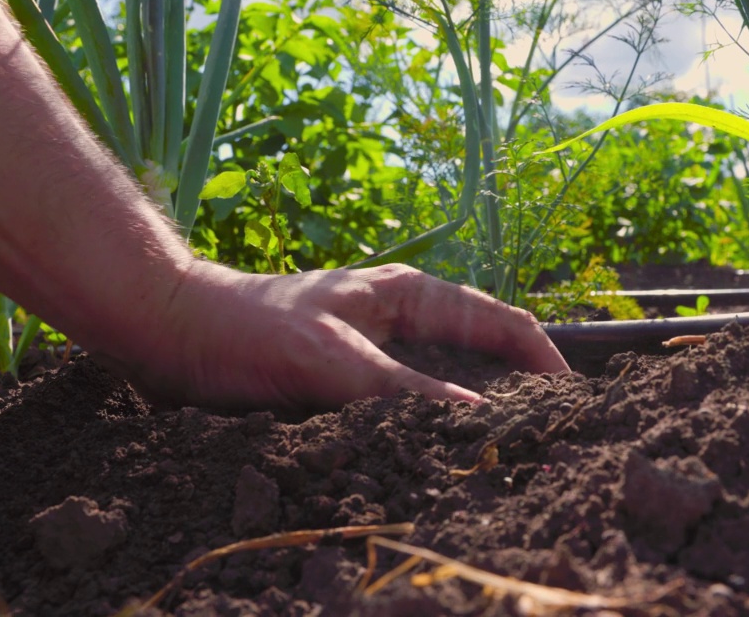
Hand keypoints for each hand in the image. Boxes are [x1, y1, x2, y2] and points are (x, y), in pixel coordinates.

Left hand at [120, 262, 569, 411]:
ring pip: (451, 380)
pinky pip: (412, 402)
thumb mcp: (331, 360)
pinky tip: (441, 453)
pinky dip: (436, 423)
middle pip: (485, 350)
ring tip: (510, 451)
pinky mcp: (353, 377)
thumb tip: (476, 414)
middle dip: (523, 387)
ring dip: (481, 409)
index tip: (573, 402)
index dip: (543, 358)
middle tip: (551, 435)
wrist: (176, 333)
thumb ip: (402, 388)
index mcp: (409, 294)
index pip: (500, 321)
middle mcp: (403, 318)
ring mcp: (379, 348)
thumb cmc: (251, 330)